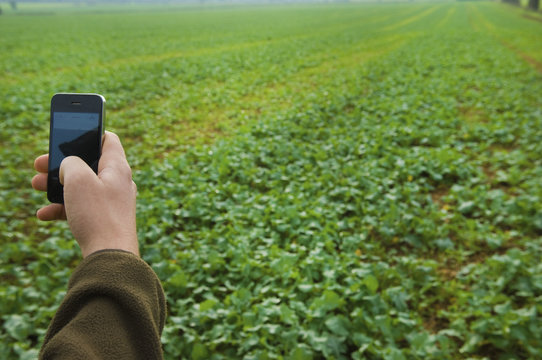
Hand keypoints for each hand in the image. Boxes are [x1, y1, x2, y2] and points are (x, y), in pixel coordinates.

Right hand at [32, 131, 138, 257]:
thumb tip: (69, 165)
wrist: (110, 255)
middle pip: (88, 164)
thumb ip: (70, 162)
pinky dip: (63, 208)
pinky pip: (81, 208)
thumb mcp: (78, 179)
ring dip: (57, 185)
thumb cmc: (97, 215)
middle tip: (39, 165)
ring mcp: (112, 201)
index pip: (108, 139)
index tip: (69, 134)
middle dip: (61, 163)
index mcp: (117, 167)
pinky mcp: (105, 219)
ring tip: (36, 186)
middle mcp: (118, 182)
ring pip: (82, 186)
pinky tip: (44, 214)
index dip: (89, 133)